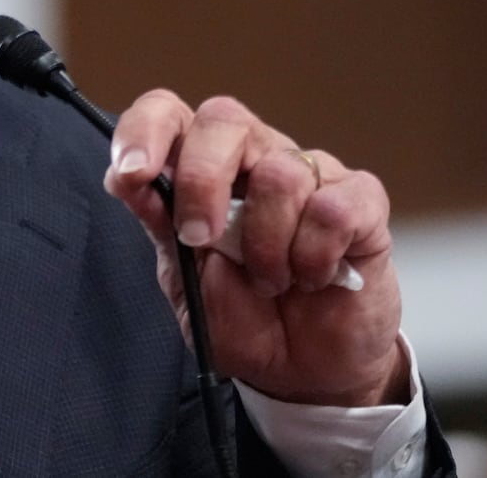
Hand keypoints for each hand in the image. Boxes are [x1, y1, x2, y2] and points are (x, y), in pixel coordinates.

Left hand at [103, 90, 408, 407]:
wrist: (307, 372)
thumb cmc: (246, 319)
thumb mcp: (186, 282)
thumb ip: (159, 227)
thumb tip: (124, 178)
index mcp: (202, 169)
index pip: (168, 114)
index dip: (144, 130)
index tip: (131, 172)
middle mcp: (255, 158)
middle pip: (223, 118)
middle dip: (202, 181)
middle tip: (201, 239)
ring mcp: (311, 174)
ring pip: (281, 173)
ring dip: (266, 244)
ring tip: (271, 281)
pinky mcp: (361, 202)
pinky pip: (333, 207)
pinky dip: (315, 254)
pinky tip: (312, 277)